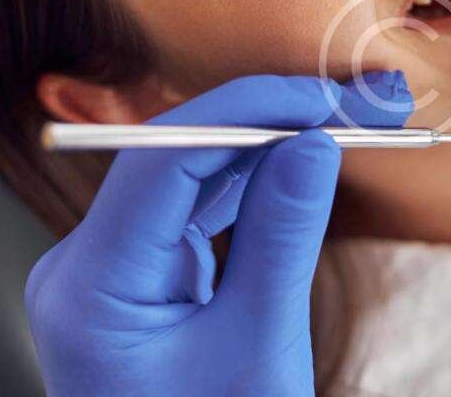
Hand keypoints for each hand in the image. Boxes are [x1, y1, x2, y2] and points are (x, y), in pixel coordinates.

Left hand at [24, 71, 412, 395]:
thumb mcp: (258, 349)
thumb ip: (282, 237)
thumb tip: (315, 143)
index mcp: (92, 286)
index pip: (163, 157)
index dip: (250, 111)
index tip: (326, 101)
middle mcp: (87, 263)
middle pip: (182, 154)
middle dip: (278, 121)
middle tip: (363, 104)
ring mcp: (113, 265)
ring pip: (196, 171)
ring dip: (277, 143)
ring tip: (351, 121)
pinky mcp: (142, 271)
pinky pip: (199, 204)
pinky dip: (257, 180)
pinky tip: (305, 158)